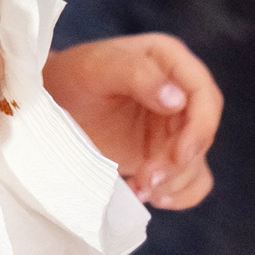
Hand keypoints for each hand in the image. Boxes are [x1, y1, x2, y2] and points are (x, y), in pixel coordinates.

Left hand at [42, 33, 219, 208]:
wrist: (48, 104)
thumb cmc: (70, 77)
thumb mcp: (95, 69)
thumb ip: (137, 75)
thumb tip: (178, 99)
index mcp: (168, 60)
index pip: (205, 95)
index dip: (200, 127)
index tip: (179, 155)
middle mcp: (178, 91)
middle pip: (202, 134)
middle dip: (178, 162)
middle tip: (145, 178)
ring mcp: (174, 125)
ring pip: (196, 160)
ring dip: (172, 181)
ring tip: (137, 188)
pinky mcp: (166, 153)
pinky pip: (191, 179)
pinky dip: (177, 194)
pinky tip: (147, 195)